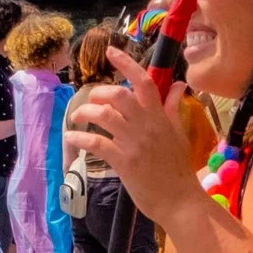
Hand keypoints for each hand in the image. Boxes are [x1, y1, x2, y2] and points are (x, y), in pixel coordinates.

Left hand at [64, 64, 202, 227]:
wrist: (180, 201)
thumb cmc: (178, 169)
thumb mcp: (178, 134)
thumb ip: (172, 108)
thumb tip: (176, 85)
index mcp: (160, 117)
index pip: (144, 82)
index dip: (126, 63)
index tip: (111, 51)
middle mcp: (146, 126)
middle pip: (119, 95)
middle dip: (100, 92)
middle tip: (92, 99)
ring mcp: (134, 144)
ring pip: (105, 116)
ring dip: (86, 112)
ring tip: (77, 117)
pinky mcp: (124, 163)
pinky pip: (97, 144)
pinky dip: (80, 138)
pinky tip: (72, 138)